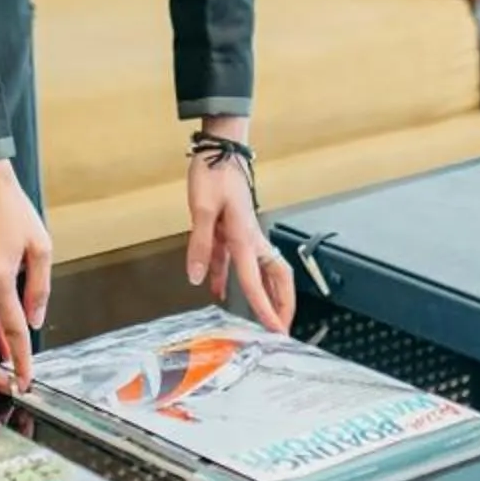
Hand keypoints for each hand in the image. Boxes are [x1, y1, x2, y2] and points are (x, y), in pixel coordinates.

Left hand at [185, 120, 293, 334]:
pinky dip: (230, 277)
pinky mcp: (230, 229)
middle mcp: (250, 238)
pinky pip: (234, 261)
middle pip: (275, 277)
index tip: (274, 331)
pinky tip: (216, 289)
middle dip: (282, 303)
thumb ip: (200, 245)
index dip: (265, 308)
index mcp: (246, 236)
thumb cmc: (214, 173)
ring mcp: (243, 234)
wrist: (218, 149)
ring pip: (259, 271)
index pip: (255, 281)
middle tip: (282, 327)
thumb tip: (197, 278)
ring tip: (261, 316)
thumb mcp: (202, 209)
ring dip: (263, 293)